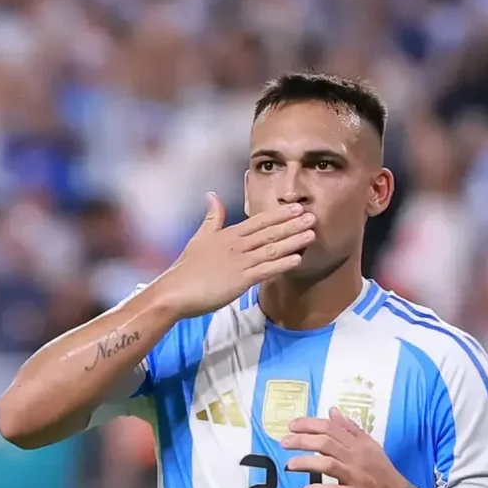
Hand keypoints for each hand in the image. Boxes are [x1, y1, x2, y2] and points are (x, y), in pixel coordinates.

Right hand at [163, 194, 315, 318]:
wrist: (175, 291)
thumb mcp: (200, 237)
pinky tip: (298, 259)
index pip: (259, 221)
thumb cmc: (187, 268)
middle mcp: (237, 245)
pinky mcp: (240, 280)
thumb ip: (212, 218)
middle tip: (313, 216)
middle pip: (269, 232)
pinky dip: (282, 264)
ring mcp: (239, 262)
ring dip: (293, 242)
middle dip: (292, 224)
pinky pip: (265, 270)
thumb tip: (212, 195)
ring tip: (311, 235)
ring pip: (271, 249)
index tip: (297, 207)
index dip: (280, 214)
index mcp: (229, 234)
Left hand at [282, 408, 420, 487]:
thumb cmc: (382, 474)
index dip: (309, 424)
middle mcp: (357, 458)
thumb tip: (332, 410)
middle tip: (284, 442)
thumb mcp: (370, 448)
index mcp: (359, 444)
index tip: (291, 425)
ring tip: (289, 465)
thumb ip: (350, 429)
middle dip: (302, 440)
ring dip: (306, 463)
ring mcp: (356, 478)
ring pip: (328, 464)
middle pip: (326, 442)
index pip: (331, 428)